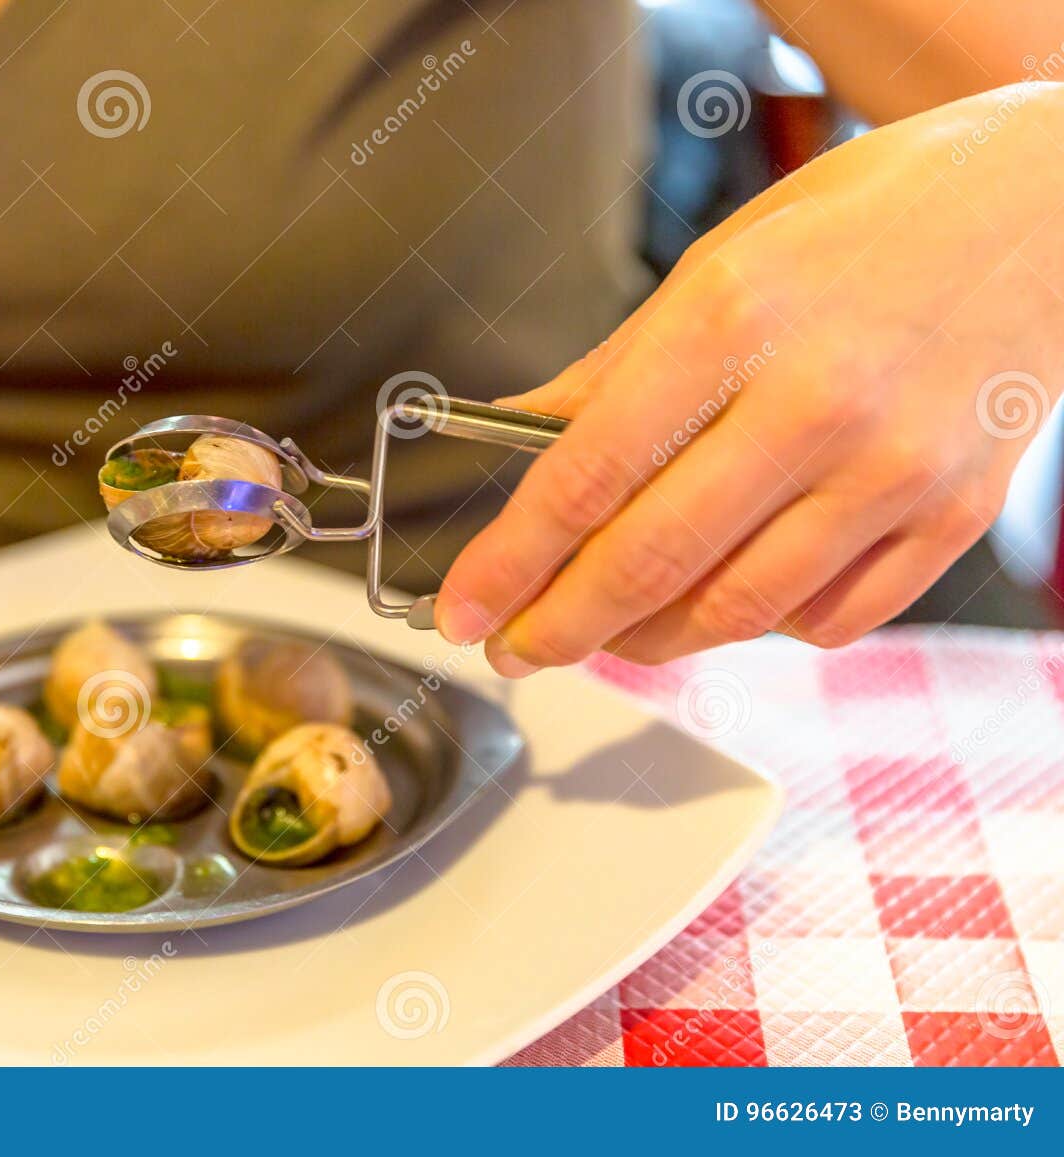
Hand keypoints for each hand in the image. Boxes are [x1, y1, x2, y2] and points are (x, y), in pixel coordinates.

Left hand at [437, 84, 1063, 674]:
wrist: (1040, 207)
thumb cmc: (860, 227)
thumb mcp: (714, 268)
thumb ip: (608, 372)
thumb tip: (514, 438)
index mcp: (731, 324)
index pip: (587, 477)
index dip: (510, 563)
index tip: (464, 612)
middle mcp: (816, 403)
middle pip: (652, 562)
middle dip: (560, 626)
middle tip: (513, 648)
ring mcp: (895, 469)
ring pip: (737, 610)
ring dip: (647, 641)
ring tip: (605, 632)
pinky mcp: (955, 516)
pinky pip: (830, 620)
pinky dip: (760, 629)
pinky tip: (724, 603)